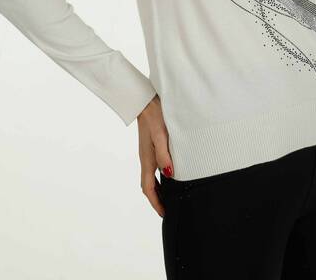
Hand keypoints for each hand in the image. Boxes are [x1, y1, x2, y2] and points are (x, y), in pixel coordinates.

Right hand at [136, 94, 173, 217]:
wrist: (146, 101)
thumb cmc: (155, 117)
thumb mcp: (161, 135)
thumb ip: (164, 155)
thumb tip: (169, 175)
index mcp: (147, 159)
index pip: (149, 188)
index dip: (156, 202)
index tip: (164, 213)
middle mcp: (146, 158)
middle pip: (148, 185)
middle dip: (156, 199)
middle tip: (168, 208)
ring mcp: (147, 152)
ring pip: (151, 176)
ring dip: (158, 188)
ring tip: (169, 195)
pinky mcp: (150, 146)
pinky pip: (153, 166)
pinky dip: (159, 176)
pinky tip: (169, 173)